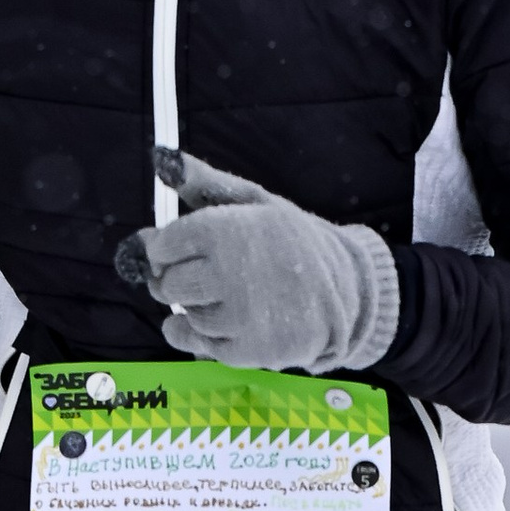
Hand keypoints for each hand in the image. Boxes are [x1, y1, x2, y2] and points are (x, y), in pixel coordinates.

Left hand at [113, 151, 398, 372]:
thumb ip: (203, 182)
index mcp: (227, 229)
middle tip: (202, 274)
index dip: (163, 248)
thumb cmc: (292, 240)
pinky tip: (221, 319)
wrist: (347, 290)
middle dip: (174, 280)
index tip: (178, 248)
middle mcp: (229, 273)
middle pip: (166, 284)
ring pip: (183, 314)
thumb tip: (162, 160)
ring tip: (229, 294)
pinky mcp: (246, 350)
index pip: (162, 245)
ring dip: (195, 307)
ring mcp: (238, 316)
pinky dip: (198, 334)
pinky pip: (195, 343)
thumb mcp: (254, 200)